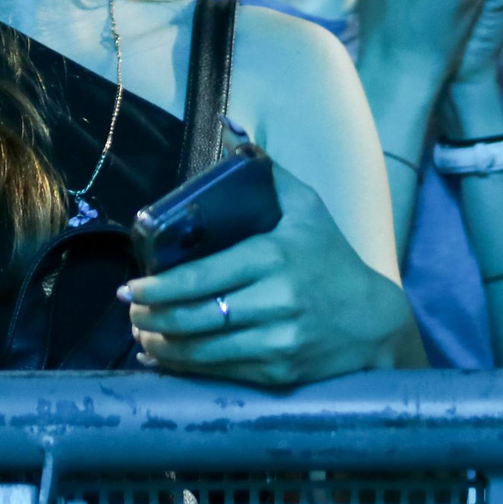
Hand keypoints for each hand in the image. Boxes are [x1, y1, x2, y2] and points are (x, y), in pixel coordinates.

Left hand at [124, 163, 415, 385]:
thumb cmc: (331, 258)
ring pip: (200, 350)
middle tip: (130, 308)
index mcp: (276, 256)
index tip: (131, 285)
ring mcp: (277, 341)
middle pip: (194, 316)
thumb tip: (232, 130)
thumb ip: (270, 172)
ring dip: (160, 343)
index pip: (202, 277)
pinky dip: (181, 367)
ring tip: (141, 331)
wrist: (372, 320)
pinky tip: (161, 355)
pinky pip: (217, 372)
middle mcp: (276, 300)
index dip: (158, 286)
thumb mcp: (308, 208)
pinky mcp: (277, 372)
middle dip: (150, 315)